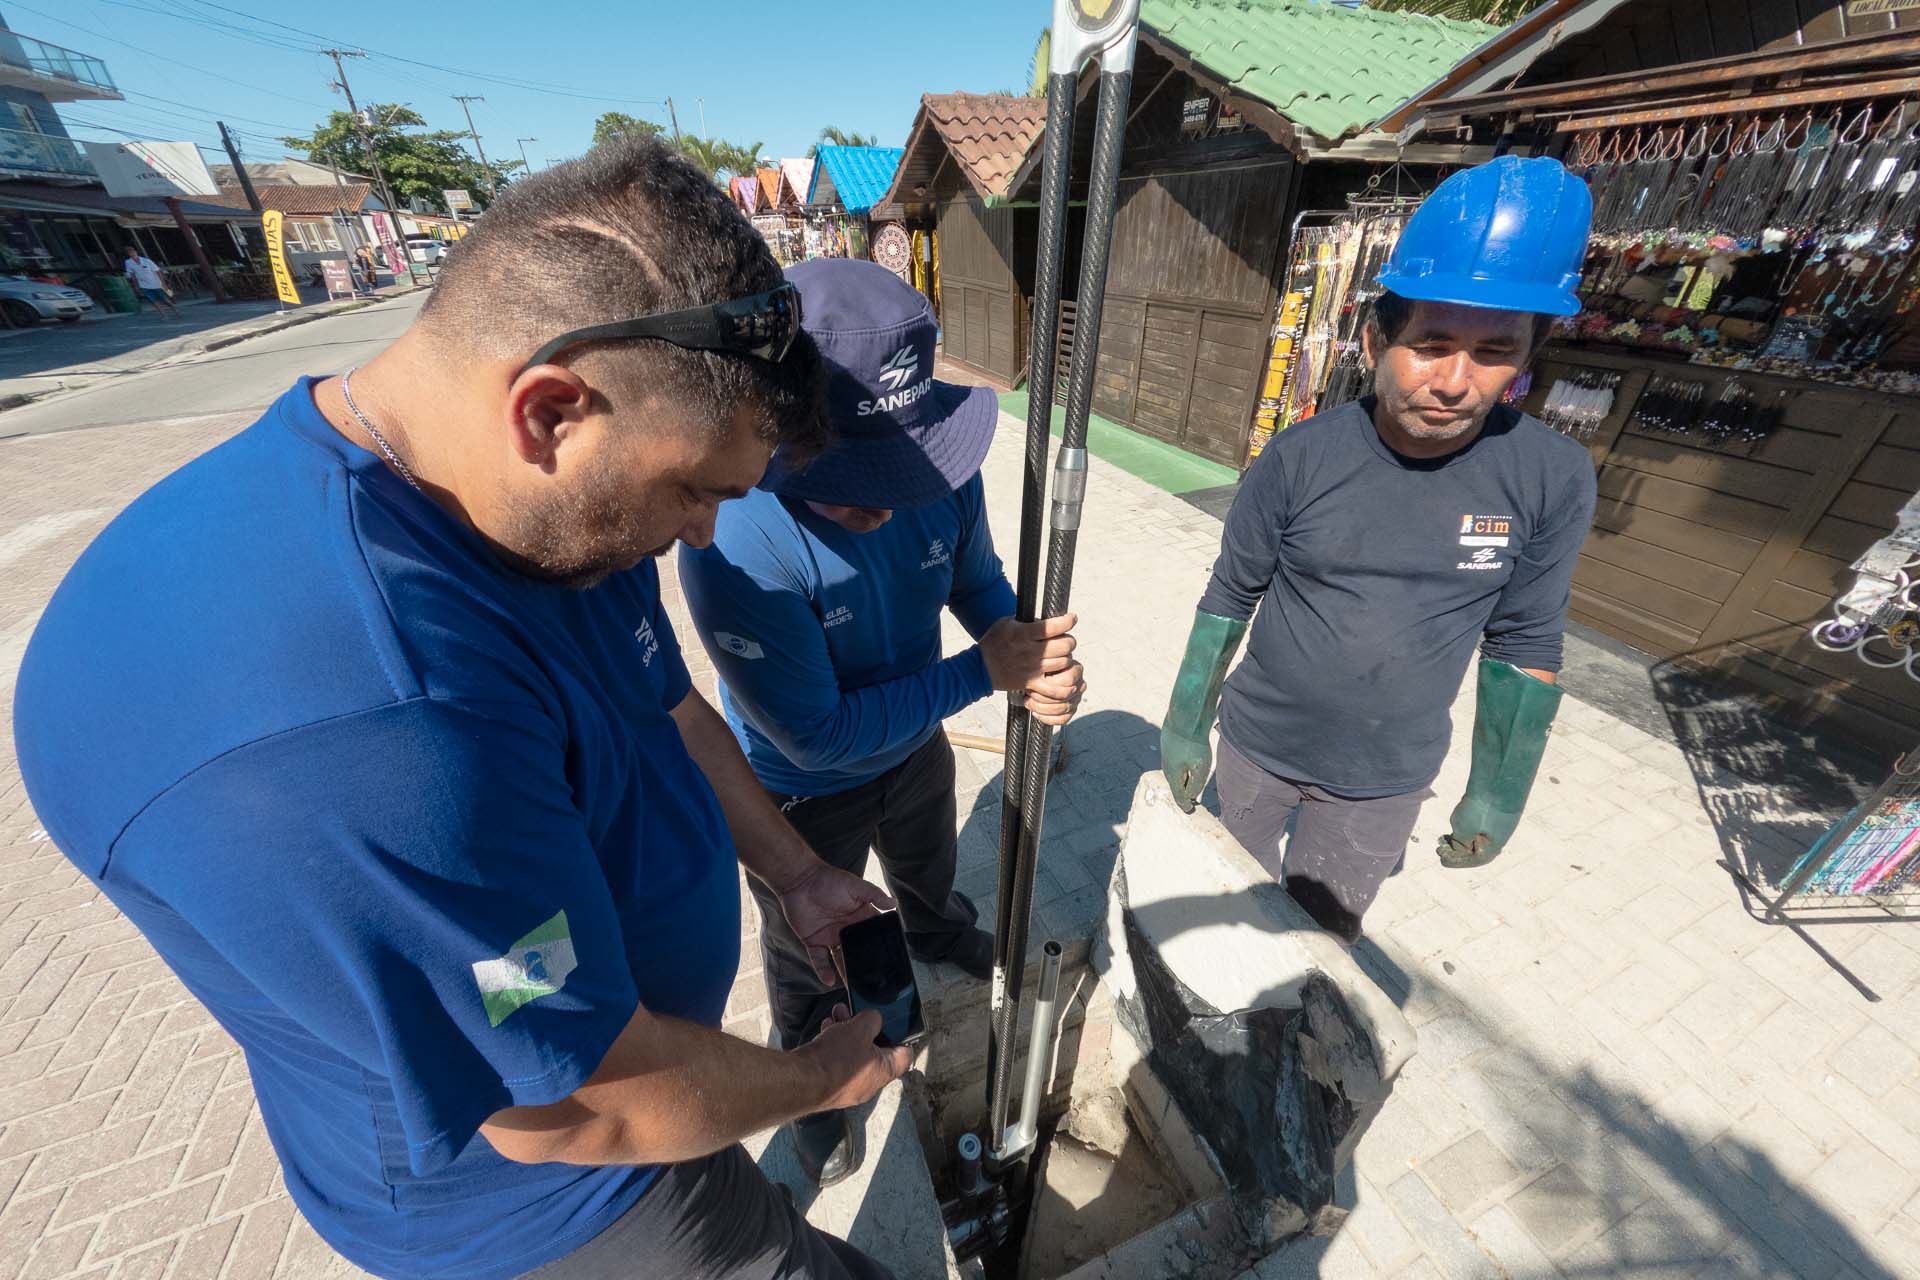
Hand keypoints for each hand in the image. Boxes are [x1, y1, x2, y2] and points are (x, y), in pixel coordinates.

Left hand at [777, 863, 895, 983]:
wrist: (800, 880)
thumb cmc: (829, 880)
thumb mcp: (855, 886)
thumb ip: (874, 895)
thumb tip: (894, 904)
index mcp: (860, 917)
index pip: (874, 935)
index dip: (881, 946)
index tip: (890, 961)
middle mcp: (847, 930)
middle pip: (858, 951)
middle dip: (865, 965)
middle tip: (874, 981)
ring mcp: (830, 938)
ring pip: (841, 959)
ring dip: (847, 972)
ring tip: (855, 988)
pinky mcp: (813, 942)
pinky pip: (819, 960)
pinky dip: (823, 971)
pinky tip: (829, 980)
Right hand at [802, 1005, 911, 1112]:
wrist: (802, 1081)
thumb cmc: (837, 1058)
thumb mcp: (860, 1028)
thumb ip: (873, 1019)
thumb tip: (874, 1019)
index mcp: (884, 1071)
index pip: (904, 1055)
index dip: (901, 1036)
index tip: (893, 1023)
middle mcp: (869, 1084)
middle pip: (875, 1051)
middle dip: (864, 1028)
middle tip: (856, 1014)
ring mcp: (848, 1087)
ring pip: (853, 1054)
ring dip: (846, 1033)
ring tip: (836, 1015)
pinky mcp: (830, 1086)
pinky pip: (837, 1062)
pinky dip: (833, 1045)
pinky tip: (825, 1029)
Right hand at [981, 613, 1076, 692]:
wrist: (980, 668)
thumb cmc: (993, 643)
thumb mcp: (1006, 622)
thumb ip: (1027, 620)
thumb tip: (1046, 618)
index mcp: (1024, 634)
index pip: (1054, 626)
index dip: (1068, 620)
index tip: (1071, 618)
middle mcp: (1031, 651)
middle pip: (1065, 645)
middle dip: (1069, 640)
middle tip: (1064, 640)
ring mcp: (1033, 669)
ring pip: (1064, 663)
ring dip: (1067, 658)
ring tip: (1062, 656)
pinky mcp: (1032, 683)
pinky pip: (1055, 689)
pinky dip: (1065, 686)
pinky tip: (1066, 678)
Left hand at [1022, 659, 1085, 725]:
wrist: (1042, 674)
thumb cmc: (1042, 667)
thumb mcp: (1043, 659)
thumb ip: (1045, 663)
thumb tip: (1039, 668)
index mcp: (1075, 669)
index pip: (1068, 680)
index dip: (1050, 683)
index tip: (1036, 681)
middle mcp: (1079, 685)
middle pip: (1064, 696)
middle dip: (1042, 696)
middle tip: (1029, 692)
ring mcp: (1076, 699)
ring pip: (1062, 709)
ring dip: (1041, 707)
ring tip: (1029, 701)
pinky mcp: (1071, 711)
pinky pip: (1062, 719)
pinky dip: (1047, 718)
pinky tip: (1036, 712)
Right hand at [1160, 721, 1210, 812]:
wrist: (1185, 716)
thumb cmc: (1193, 744)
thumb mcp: (1199, 768)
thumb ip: (1195, 785)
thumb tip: (1190, 796)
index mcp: (1172, 775)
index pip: (1178, 795)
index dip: (1185, 804)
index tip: (1190, 811)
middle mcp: (1167, 766)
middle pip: (1175, 783)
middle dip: (1182, 792)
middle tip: (1189, 800)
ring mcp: (1167, 753)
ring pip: (1175, 771)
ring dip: (1182, 779)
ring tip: (1189, 784)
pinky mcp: (1170, 742)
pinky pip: (1176, 760)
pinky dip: (1182, 766)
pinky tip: (1188, 763)